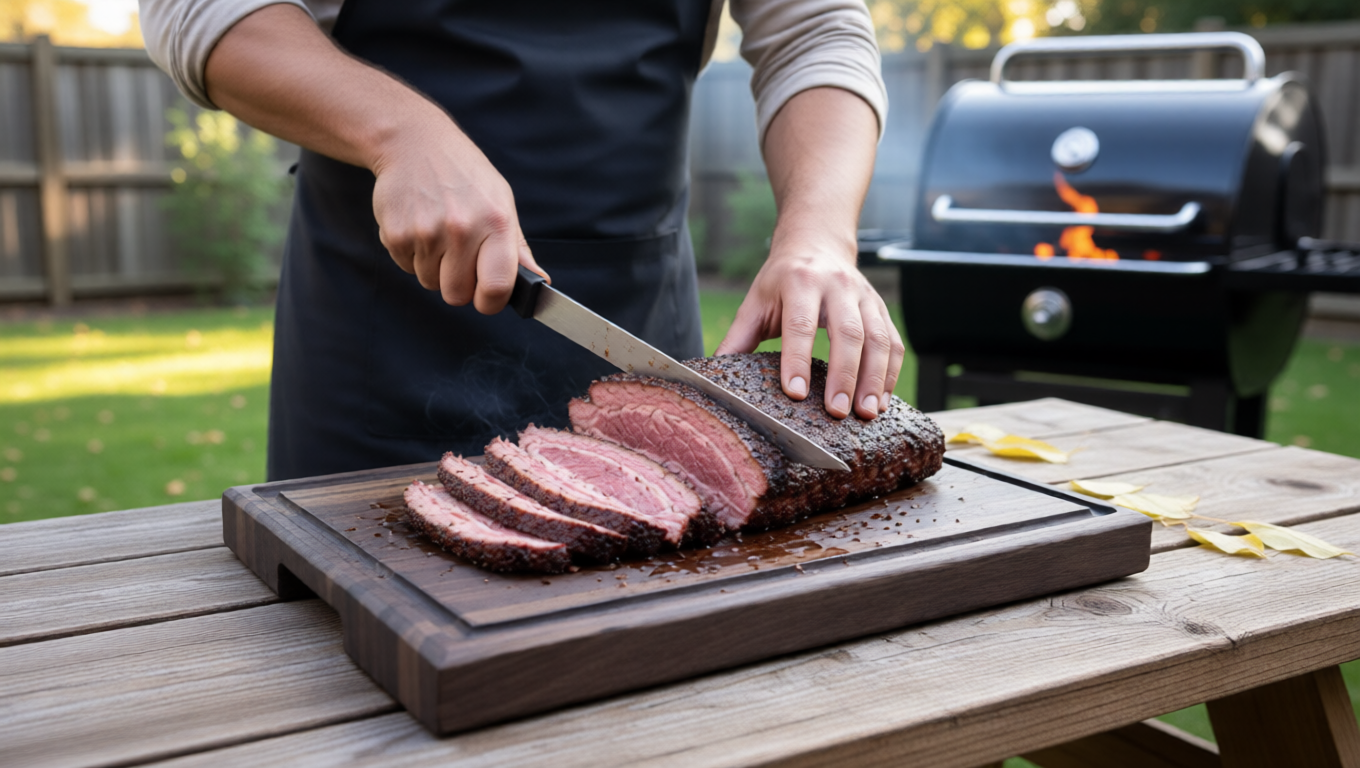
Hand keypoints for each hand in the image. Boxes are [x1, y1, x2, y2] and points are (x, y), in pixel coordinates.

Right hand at [371, 123, 547, 313]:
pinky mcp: (396, 235)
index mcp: (496, 222)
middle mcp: (461, 229)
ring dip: (434, 268)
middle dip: (459, 285)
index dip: (491, 302)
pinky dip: (413, 256)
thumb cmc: (463, 174)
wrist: (413, 142)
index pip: (496, 287)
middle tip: (459, 257)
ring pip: (430, 283)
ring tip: (438, 233)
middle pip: (457, 295)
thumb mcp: (501, 201)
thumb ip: (517, 248)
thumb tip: (539, 280)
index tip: (487, 297)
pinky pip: (407, 269)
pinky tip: (420, 226)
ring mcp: (426, 233)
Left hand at [715, 235, 904, 419]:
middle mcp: (837, 286)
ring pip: (878, 339)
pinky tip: (882, 401)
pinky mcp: (881, 309)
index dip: (797, 358)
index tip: (795, 392)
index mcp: (800, 282)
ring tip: (866, 413)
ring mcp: (864, 297)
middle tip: (838, 412)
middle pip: (847, 332)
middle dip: (845, 375)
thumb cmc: (782, 278)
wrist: (816, 242)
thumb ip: (738, 338)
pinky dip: (891, 374)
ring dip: (875, 379)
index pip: (800, 323)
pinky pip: (894, 343)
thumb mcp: (755, 301)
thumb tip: (714, 373)